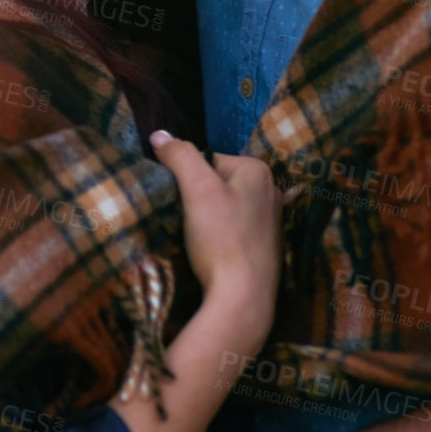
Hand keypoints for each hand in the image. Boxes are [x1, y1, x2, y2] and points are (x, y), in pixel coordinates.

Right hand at [149, 130, 279, 325]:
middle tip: (190, 222)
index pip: (208, 159)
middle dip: (199, 198)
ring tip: (200, 239)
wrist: (243, 297)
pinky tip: (213, 252)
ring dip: (208, 219)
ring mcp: (271, 221)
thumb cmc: (221, 238)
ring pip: (225, 207)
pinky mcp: (265, 247)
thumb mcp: (196, 189)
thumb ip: (180, 155)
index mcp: (257, 170)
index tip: (183, 202)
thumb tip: (159, 133)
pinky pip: (234, 229)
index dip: (188, 179)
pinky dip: (221, 237)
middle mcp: (271, 190)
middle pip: (217, 182)